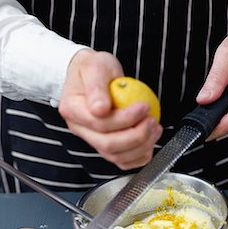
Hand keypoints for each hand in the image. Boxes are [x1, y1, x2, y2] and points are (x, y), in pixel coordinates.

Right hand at [59, 50, 162, 169]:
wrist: (92, 75)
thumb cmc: (95, 69)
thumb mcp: (95, 67)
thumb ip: (96, 86)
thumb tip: (100, 109)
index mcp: (72, 110)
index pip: (100, 123)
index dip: (125, 119)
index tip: (144, 106)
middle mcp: (80, 129)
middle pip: (108, 145)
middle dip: (136, 136)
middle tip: (152, 120)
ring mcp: (92, 140)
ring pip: (116, 157)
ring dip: (141, 147)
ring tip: (155, 129)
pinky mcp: (106, 146)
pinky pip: (122, 161)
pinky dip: (139, 157)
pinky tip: (150, 143)